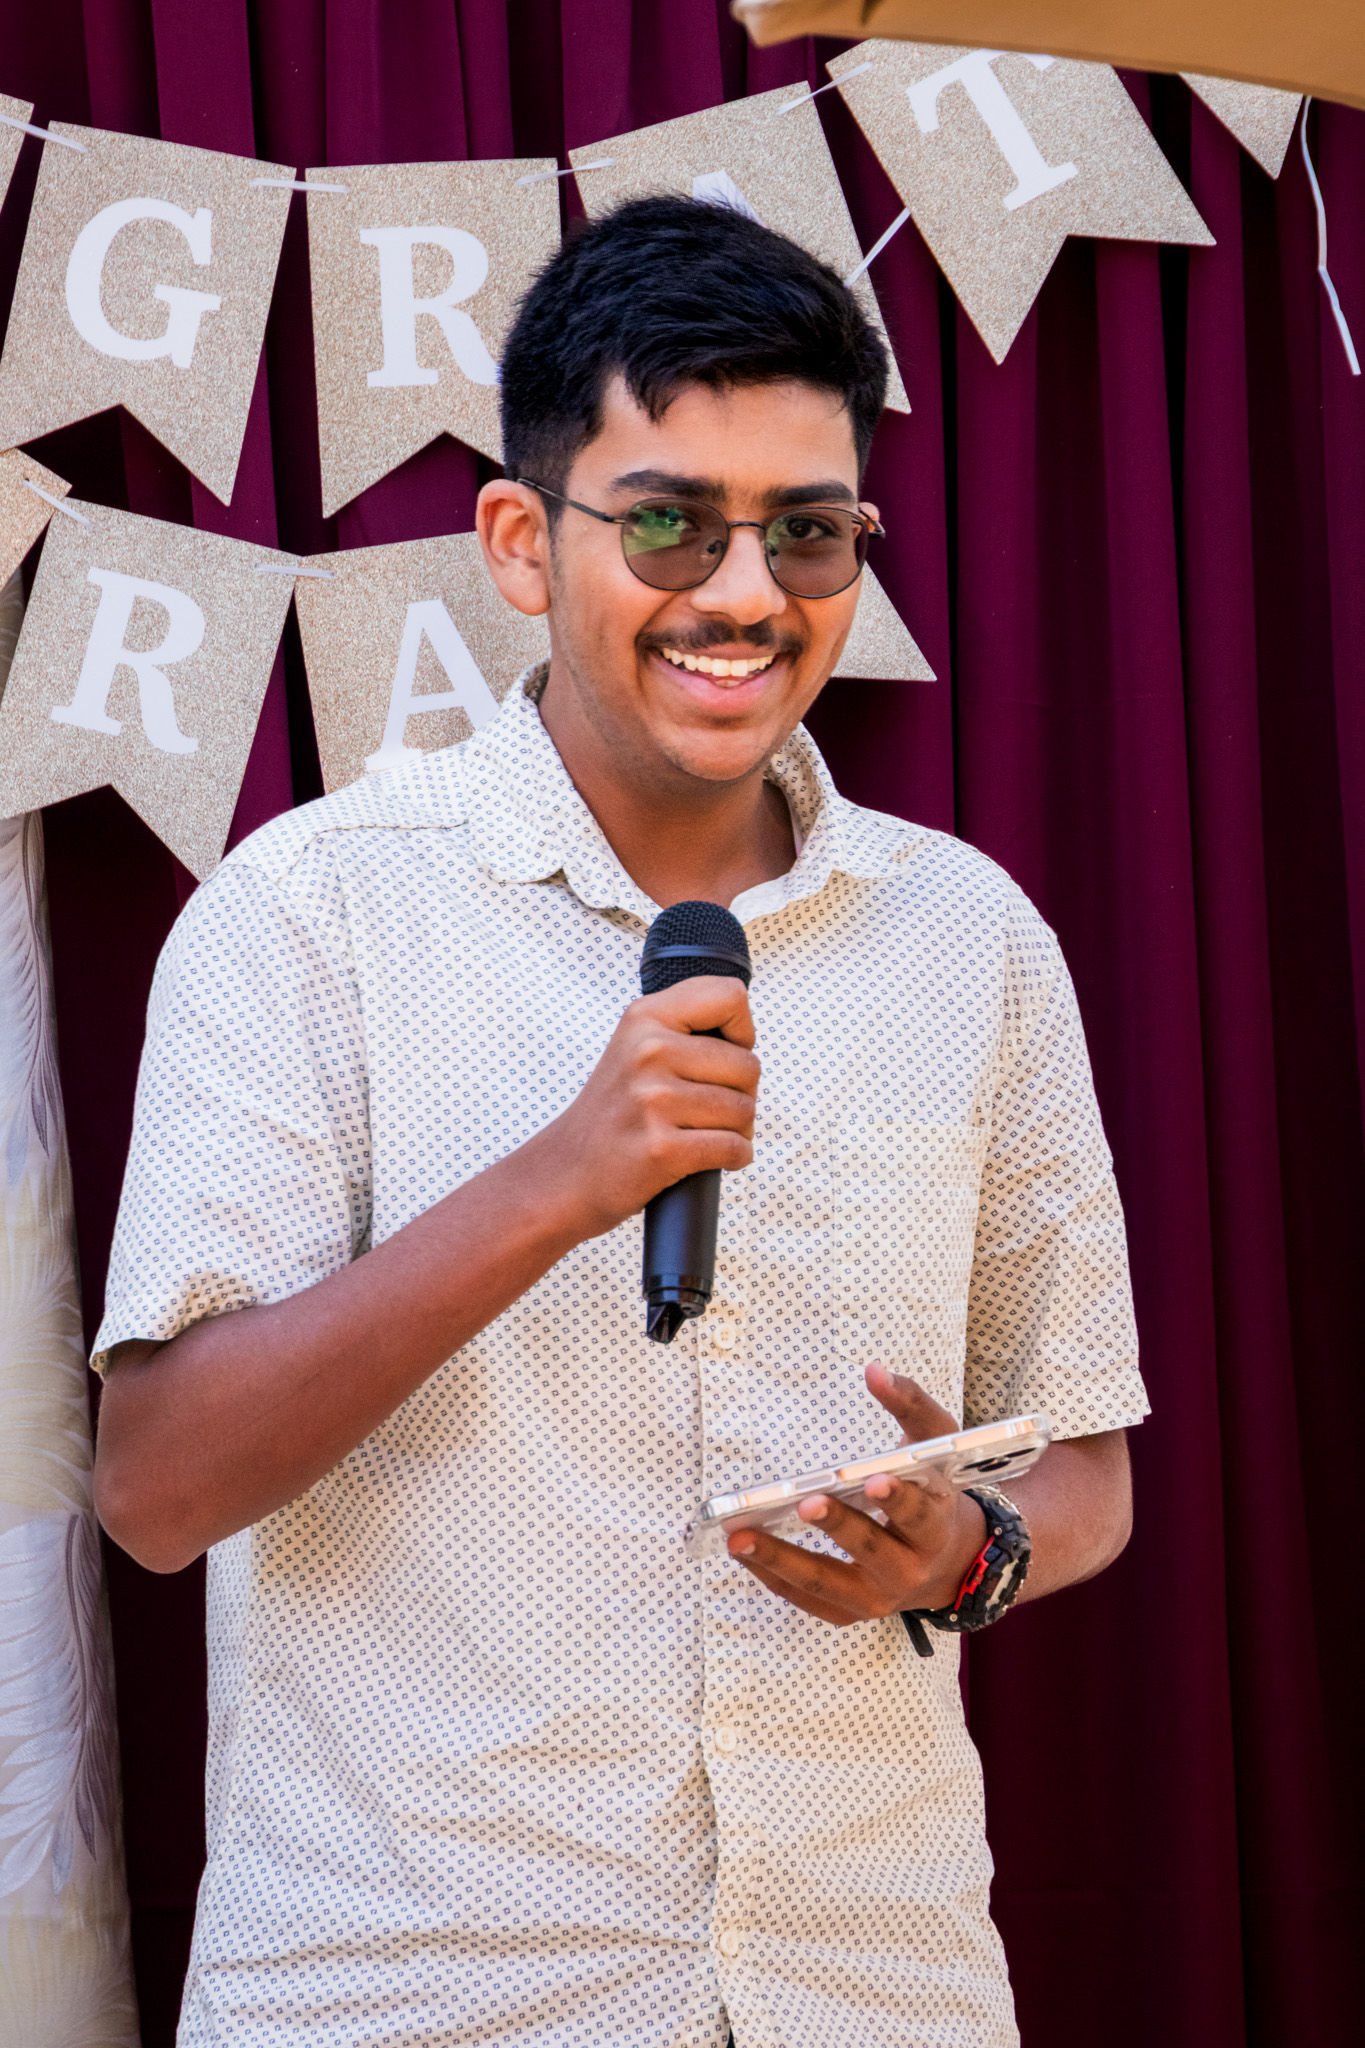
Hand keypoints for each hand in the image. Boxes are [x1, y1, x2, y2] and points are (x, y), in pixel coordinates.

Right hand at [536, 974, 758, 1237]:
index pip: (731, 996)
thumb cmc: (616, 1112)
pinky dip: (734, 1157)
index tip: (720, 1058)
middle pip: (748, 1066)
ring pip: (745, 1110)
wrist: (567, 1172)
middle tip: (706, 1110)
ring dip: (736, 1130)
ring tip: (699, 1134)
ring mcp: (653, 1100)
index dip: (741, 1032)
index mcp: (645, 1017)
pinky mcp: (662, 1148)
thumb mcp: (636, 1047)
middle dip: (741, 1094)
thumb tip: (746, 1038)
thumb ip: (685, 1027)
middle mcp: (648, 1051)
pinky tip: (705, 1158)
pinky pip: (735, 1148)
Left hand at [727, 1366, 987, 1626]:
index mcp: (936, 1523)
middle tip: (807, 1502)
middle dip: (840, 1526)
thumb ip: (909, 1404)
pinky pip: (807, 1597)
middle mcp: (911, 1567)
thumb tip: (874, 1371)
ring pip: (828, 1582)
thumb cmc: (935, 1490)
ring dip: (783, 1559)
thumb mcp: (936, 1444)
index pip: (920, 1514)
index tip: (874, 1481)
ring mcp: (879, 1596)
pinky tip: (743, 1550)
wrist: (951, 1559)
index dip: (897, 1500)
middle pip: (873, 1549)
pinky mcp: (851, 1611)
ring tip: (741, 1537)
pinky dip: (773, 1575)